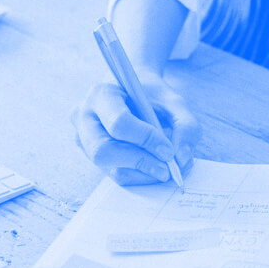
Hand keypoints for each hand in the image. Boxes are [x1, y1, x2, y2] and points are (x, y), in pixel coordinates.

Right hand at [71, 71, 199, 184]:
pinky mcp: (89, 155)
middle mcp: (84, 116)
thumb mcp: (174, 102)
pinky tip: (153, 168)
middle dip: (140, 162)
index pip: (119, 123)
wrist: (132, 91)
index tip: (169, 150)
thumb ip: (186, 127)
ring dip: (142, 173)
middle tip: (167, 169)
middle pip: (104, 151)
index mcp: (101, 94)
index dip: (146, 140)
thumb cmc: (152, 95)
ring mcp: (82, 138)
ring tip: (164, 169)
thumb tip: (182, 160)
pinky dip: (138, 176)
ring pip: (109, 168)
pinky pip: (113, 174)